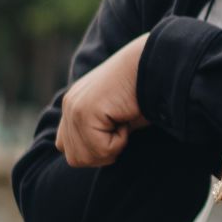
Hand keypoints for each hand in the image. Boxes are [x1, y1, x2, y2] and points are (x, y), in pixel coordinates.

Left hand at [56, 35, 148, 167]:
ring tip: (123, 122)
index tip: (115, 131)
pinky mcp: (86, 112)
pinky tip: (126, 118)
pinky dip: (120, 141)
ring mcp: (74, 108)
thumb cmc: (144, 90)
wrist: (155, 63)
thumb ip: (99, 130)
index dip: (93, 149)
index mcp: (74, 103)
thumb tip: (96, 155)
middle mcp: (69, 105)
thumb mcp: (117, 114)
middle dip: (102, 153)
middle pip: (74, 158)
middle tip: (121, 129)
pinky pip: (101, 148)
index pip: (66, 147)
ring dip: (111, 147)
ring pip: (86, 157)